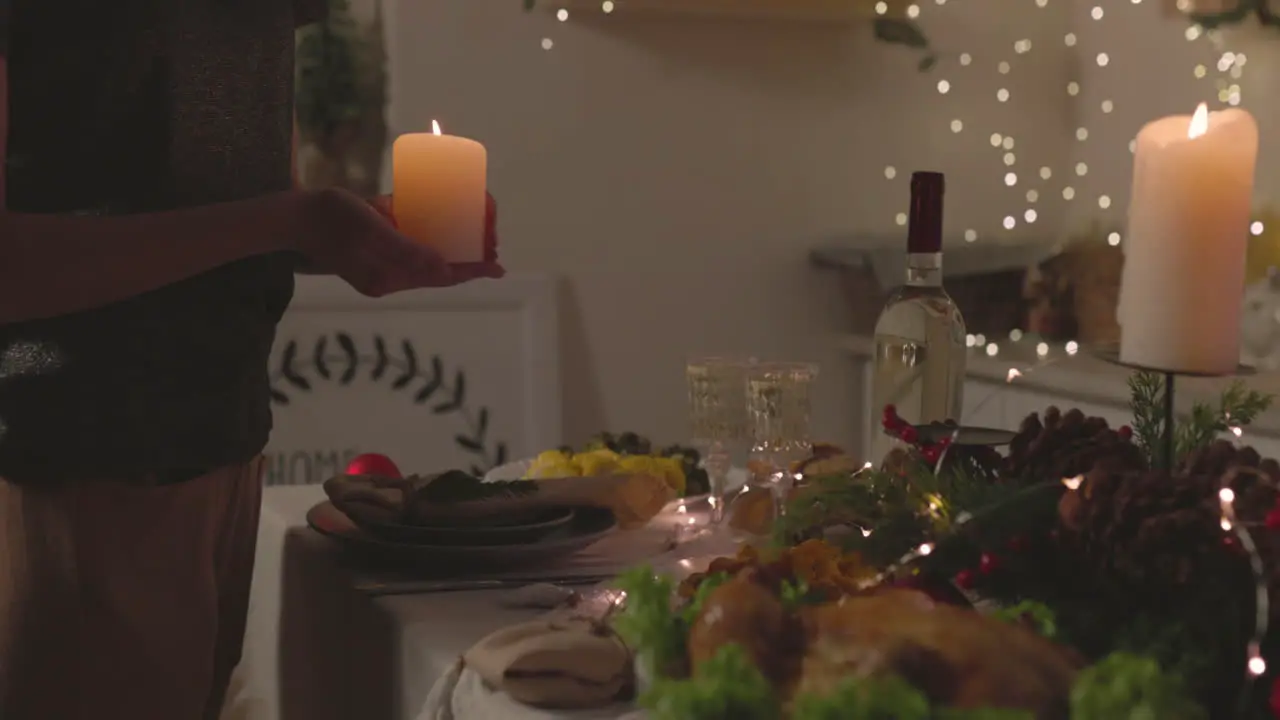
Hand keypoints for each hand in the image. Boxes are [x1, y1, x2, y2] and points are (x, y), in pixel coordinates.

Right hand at [298, 188, 489, 296]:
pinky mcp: (372, 258)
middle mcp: (387, 279)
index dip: (472, 270)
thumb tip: (444, 269)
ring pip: (425, 263)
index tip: (498, 267)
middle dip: (466, 261)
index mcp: (389, 277)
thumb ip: (405, 250)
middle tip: (491, 244)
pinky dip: (426, 244)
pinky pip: (408, 253)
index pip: (441, 277)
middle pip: (437, 272)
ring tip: (474, 238)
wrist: (292, 218)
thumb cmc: (331, 218)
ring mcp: (379, 270)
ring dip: (449, 253)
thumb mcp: (371, 230)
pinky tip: (438, 230)